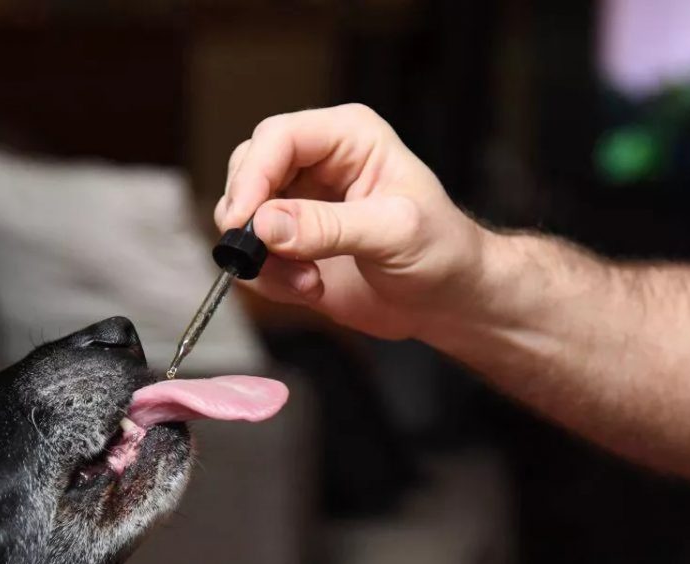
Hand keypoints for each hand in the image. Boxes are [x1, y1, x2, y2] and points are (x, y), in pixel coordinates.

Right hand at [215, 104, 488, 340]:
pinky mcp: (289, 244)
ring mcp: (298, 204)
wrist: (448, 301)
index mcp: (347, 137)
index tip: (243, 221)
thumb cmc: (443, 252)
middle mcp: (316, 164)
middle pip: (247, 171)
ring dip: (262, 256)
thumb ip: (328, 227)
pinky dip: (270, 278)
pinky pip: (252, 256)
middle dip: (250, 218)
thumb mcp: (394, 233)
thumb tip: (265, 224)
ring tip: (306, 280)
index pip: (279, 138)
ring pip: (241, 216)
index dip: (253, 176)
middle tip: (263, 254)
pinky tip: (310, 287)